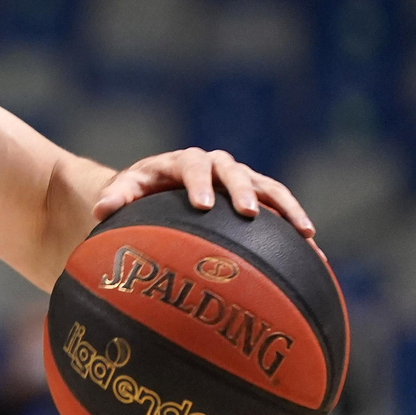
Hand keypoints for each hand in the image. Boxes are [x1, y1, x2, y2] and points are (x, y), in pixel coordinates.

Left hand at [92, 147, 315, 237]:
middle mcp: (213, 165)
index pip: (191, 165)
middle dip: (242, 190)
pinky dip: (295, 223)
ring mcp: (237, 179)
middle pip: (232, 171)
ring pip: (266, 187)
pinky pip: (279, 206)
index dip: (198, 182)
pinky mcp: (254, 194)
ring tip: (304, 232)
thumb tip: (101, 209)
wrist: (157, 187)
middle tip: (248, 213)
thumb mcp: (124, 192)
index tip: (203, 205)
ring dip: (285, 207)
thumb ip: (115, 197)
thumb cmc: (138, 192)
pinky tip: (314, 251)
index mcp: (180, 162)